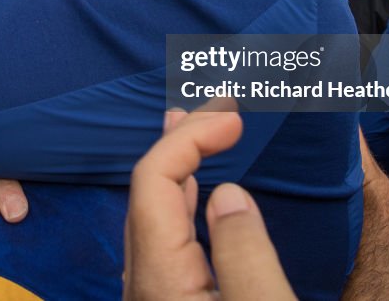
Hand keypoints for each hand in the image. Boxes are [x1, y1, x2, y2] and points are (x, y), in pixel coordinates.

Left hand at [124, 100, 294, 300]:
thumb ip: (244, 252)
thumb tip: (228, 193)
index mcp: (160, 279)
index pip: (154, 183)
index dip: (189, 139)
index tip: (233, 118)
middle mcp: (144, 286)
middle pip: (148, 194)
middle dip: (180, 142)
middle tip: (216, 108)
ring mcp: (153, 297)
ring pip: (152, 218)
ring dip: (176, 168)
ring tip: (193, 133)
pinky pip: (163, 240)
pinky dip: (179, 200)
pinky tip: (190, 196)